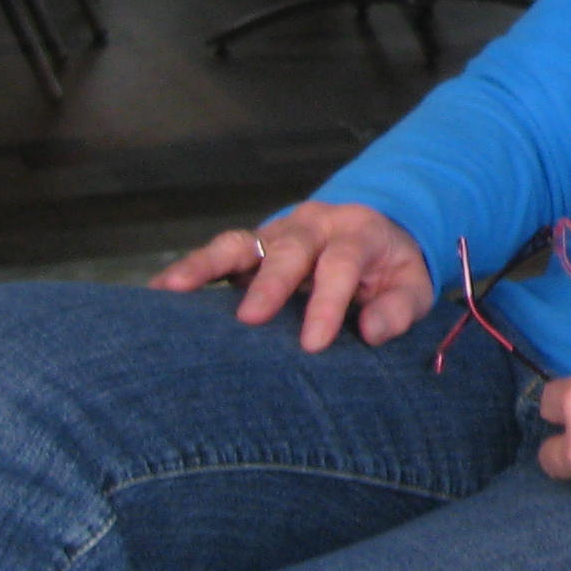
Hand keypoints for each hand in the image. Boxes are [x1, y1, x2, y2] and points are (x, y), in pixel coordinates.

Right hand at [152, 201, 433, 351]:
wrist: (375, 237)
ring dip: (206, 264)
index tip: (313, 344)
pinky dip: (188, 271)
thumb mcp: (412, 287)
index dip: (327, 302)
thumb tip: (372, 332)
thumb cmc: (390, 272)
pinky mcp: (249, 251)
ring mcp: (276, 235)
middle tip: (250, 318)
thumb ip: (398, 308)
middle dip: (270, 283)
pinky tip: (158, 292)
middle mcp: (313, 226)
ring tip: (172, 289)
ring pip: (240, 242)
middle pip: (290, 248)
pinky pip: (216, 256)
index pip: (341, 263)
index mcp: (359, 233)